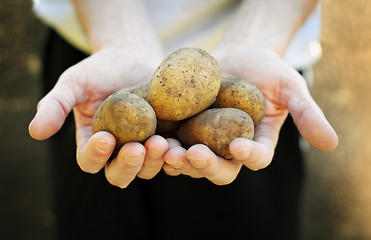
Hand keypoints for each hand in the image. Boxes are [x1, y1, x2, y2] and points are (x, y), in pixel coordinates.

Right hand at [28, 48, 167, 187]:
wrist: (134, 57)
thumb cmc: (100, 70)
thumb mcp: (73, 83)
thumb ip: (55, 105)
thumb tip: (35, 132)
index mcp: (92, 142)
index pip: (89, 160)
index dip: (95, 155)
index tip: (105, 138)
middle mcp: (118, 151)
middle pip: (119, 174)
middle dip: (128, 165)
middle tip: (138, 147)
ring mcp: (143, 147)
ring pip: (147, 169)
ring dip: (154, 161)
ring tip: (161, 143)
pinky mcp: (165, 139)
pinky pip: (170, 156)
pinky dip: (174, 155)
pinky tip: (179, 145)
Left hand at [163, 45, 337, 184]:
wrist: (236, 55)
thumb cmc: (266, 69)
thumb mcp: (290, 87)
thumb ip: (307, 114)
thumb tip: (332, 144)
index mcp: (256, 142)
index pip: (256, 157)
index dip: (250, 156)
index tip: (240, 147)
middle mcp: (228, 149)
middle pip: (219, 169)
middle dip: (205, 165)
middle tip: (191, 154)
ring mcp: (204, 141)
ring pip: (191, 162)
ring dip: (177, 159)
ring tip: (165, 148)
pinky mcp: (183, 130)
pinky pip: (172, 143)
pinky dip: (161, 143)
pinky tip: (150, 135)